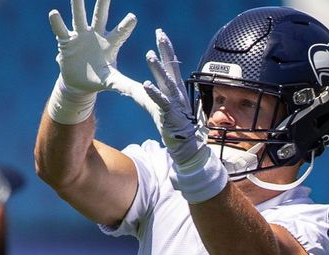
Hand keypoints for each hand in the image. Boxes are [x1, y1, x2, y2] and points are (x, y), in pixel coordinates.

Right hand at [46, 0, 152, 123]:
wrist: (79, 83)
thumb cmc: (99, 78)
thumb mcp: (113, 82)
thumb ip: (126, 85)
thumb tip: (145, 93)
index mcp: (110, 44)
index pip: (120, 33)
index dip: (126, 25)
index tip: (133, 17)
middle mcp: (96, 35)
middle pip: (100, 16)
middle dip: (103, 3)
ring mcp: (80, 35)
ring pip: (79, 16)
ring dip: (77, 4)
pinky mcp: (66, 41)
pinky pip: (61, 30)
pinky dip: (57, 22)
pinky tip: (53, 13)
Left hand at [141, 29, 226, 202]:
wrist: (186, 146)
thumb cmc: (175, 127)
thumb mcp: (161, 107)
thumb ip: (152, 96)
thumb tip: (141, 87)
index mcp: (176, 89)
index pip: (171, 64)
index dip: (166, 49)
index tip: (160, 33)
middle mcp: (177, 93)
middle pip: (171, 67)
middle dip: (165, 50)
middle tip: (159, 34)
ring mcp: (175, 103)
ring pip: (166, 82)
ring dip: (158, 68)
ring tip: (149, 54)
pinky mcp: (170, 115)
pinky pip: (161, 102)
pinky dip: (153, 93)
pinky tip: (145, 84)